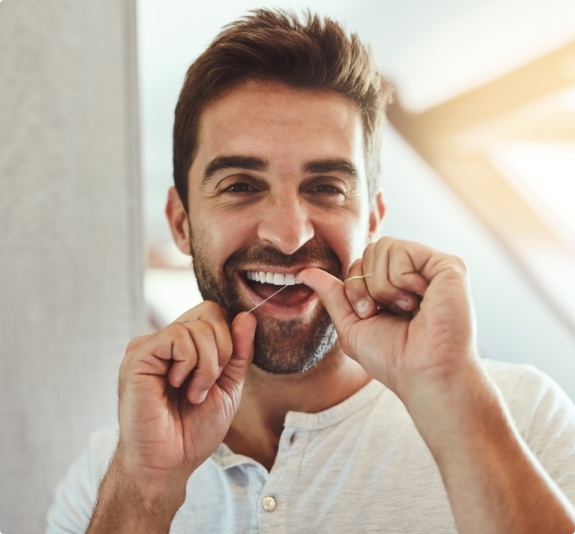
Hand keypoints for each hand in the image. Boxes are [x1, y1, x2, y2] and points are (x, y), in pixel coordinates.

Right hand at [115, 302, 256, 494]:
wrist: (169, 463)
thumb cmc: (194, 430)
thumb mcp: (229, 387)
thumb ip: (239, 352)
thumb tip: (248, 316)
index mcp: (184, 345)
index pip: (215, 313)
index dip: (230, 339)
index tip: (222, 374)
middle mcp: (165, 340)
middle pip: (210, 312)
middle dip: (223, 351)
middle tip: (206, 386)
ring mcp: (149, 345)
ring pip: (197, 326)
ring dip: (207, 366)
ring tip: (192, 393)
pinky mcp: (138, 355)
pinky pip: (178, 336)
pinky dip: (189, 364)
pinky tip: (177, 387)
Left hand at [299, 237, 477, 401]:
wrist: (422, 374)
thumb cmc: (392, 357)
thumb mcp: (351, 324)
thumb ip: (332, 294)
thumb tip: (304, 272)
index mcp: (396, 282)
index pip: (360, 261)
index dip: (355, 287)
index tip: (371, 315)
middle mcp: (416, 271)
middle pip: (370, 249)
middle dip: (366, 285)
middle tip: (386, 312)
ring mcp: (432, 267)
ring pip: (384, 247)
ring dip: (383, 286)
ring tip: (406, 309)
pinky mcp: (449, 266)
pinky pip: (403, 251)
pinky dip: (400, 280)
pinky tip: (420, 301)